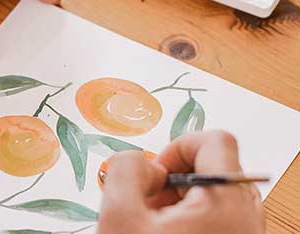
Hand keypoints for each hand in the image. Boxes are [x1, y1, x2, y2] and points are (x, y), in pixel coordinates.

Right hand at [98, 132, 265, 233]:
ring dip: (181, 197)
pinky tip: (169, 232)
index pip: (215, 140)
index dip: (178, 146)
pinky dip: (192, 214)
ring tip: (157, 222)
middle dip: (175, 176)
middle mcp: (246, 216)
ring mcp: (246, 231)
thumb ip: (124, 170)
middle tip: (152, 200)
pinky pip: (220, 212)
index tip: (158, 169)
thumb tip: (142, 162)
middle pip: (215, 164)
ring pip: (215, 190)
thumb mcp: (119, 218)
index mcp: (225, 204)